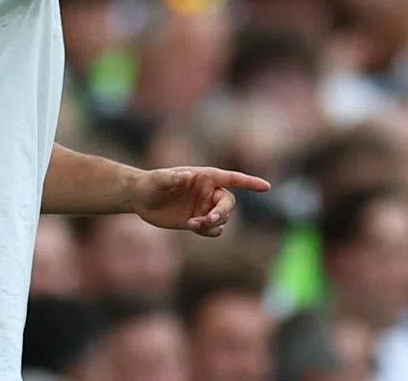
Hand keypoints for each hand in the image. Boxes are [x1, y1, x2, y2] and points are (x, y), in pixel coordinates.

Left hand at [131, 166, 270, 237]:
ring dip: (212, 223)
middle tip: (206, 220)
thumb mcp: (158, 179)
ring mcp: (205, 207)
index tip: (266, 187)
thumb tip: (189, 176)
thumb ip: (173, 177)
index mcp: (206, 176)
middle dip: (221, 213)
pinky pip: (214, 230)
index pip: (233, 179)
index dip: (250, 182)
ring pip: (223, 219)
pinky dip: (207, 231)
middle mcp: (209, 192)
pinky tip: (191, 226)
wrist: (141, 198)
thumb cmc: (151, 183)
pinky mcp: (199, 221)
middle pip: (229, 204)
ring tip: (191, 223)